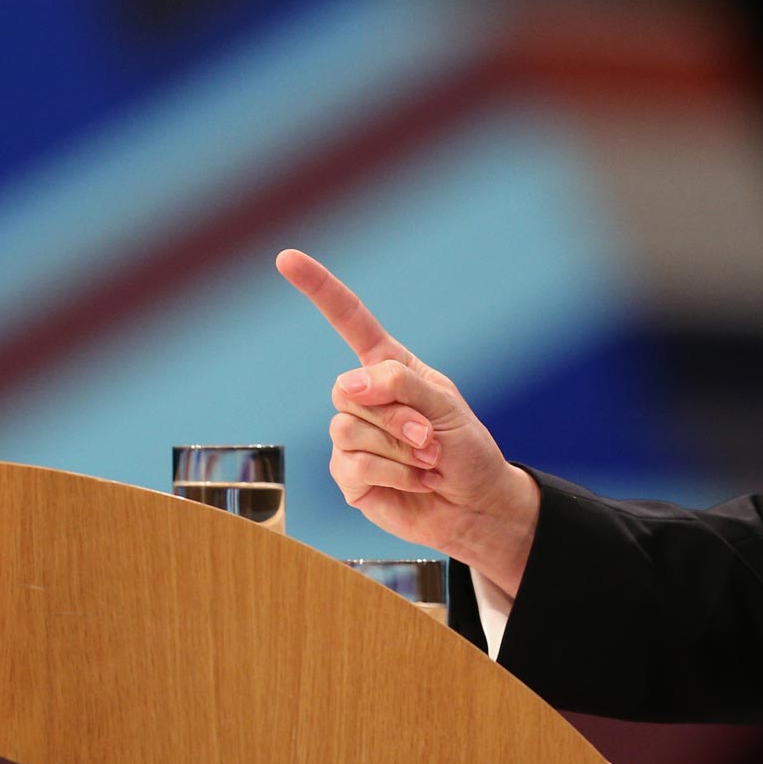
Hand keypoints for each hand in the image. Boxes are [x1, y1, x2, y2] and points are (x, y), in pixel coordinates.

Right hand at [276, 248, 539, 592]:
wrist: (476, 506)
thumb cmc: (469, 450)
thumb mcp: (446, 406)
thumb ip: (399, 385)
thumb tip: (347, 385)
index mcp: (389, 367)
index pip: (348, 320)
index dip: (318, 288)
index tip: (286, 257)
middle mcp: (366, 398)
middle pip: (347, 390)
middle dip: (394, 416)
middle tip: (429, 437)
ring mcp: (353, 438)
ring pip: (347, 430)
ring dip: (398, 449)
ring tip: (426, 461)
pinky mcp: (349, 476)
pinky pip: (354, 466)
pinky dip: (394, 475)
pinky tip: (414, 482)